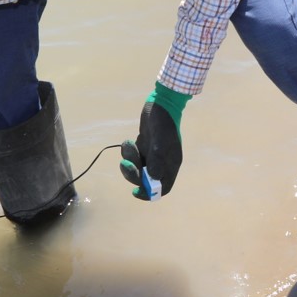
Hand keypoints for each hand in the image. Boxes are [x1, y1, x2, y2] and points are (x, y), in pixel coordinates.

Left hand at [119, 82, 189, 198]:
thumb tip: (153, 179)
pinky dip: (128, 152)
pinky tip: (129, 141)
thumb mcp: (161, 141)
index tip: (136, 192)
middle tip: (125, 164)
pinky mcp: (144, 147)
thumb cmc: (163, 122)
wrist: (160, 103)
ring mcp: (153, 155)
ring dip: (129, 160)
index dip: (150, 193)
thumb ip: (157, 160)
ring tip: (129, 145)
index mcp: (171, 164)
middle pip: (146, 180)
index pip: (163, 187)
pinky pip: (132, 158)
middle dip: (133, 174)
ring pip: (137, 169)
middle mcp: (163, 162)